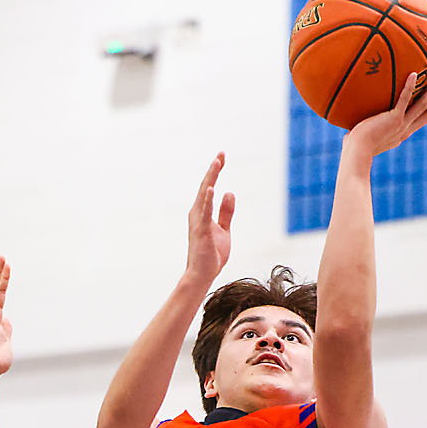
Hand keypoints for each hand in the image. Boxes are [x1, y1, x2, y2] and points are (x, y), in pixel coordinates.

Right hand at [185, 153, 234, 282]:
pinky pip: (205, 212)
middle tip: (221, 153)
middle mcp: (197, 213)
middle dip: (213, 170)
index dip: (215, 172)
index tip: (222, 157)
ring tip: (217, 163)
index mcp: (202, 213)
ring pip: (204, 195)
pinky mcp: (202, 231)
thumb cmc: (211, 254)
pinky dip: (207, 199)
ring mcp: (198, 222)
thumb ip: (226, 212)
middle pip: (205, 186)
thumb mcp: (224, 230)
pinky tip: (211, 187)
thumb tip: (229, 192)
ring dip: (211, 178)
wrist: (203, 274)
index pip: (209, 188)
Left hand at [343, 73, 426, 158]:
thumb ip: (362, 129)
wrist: (357, 154)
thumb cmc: (355, 148)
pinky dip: (410, 87)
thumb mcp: (363, 137)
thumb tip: (350, 124)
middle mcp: (404, 130)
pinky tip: (414, 74)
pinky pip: (404, 99)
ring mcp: (401, 125)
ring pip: (423, 106)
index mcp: (400, 135)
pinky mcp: (394, 119)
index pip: (418, 123)